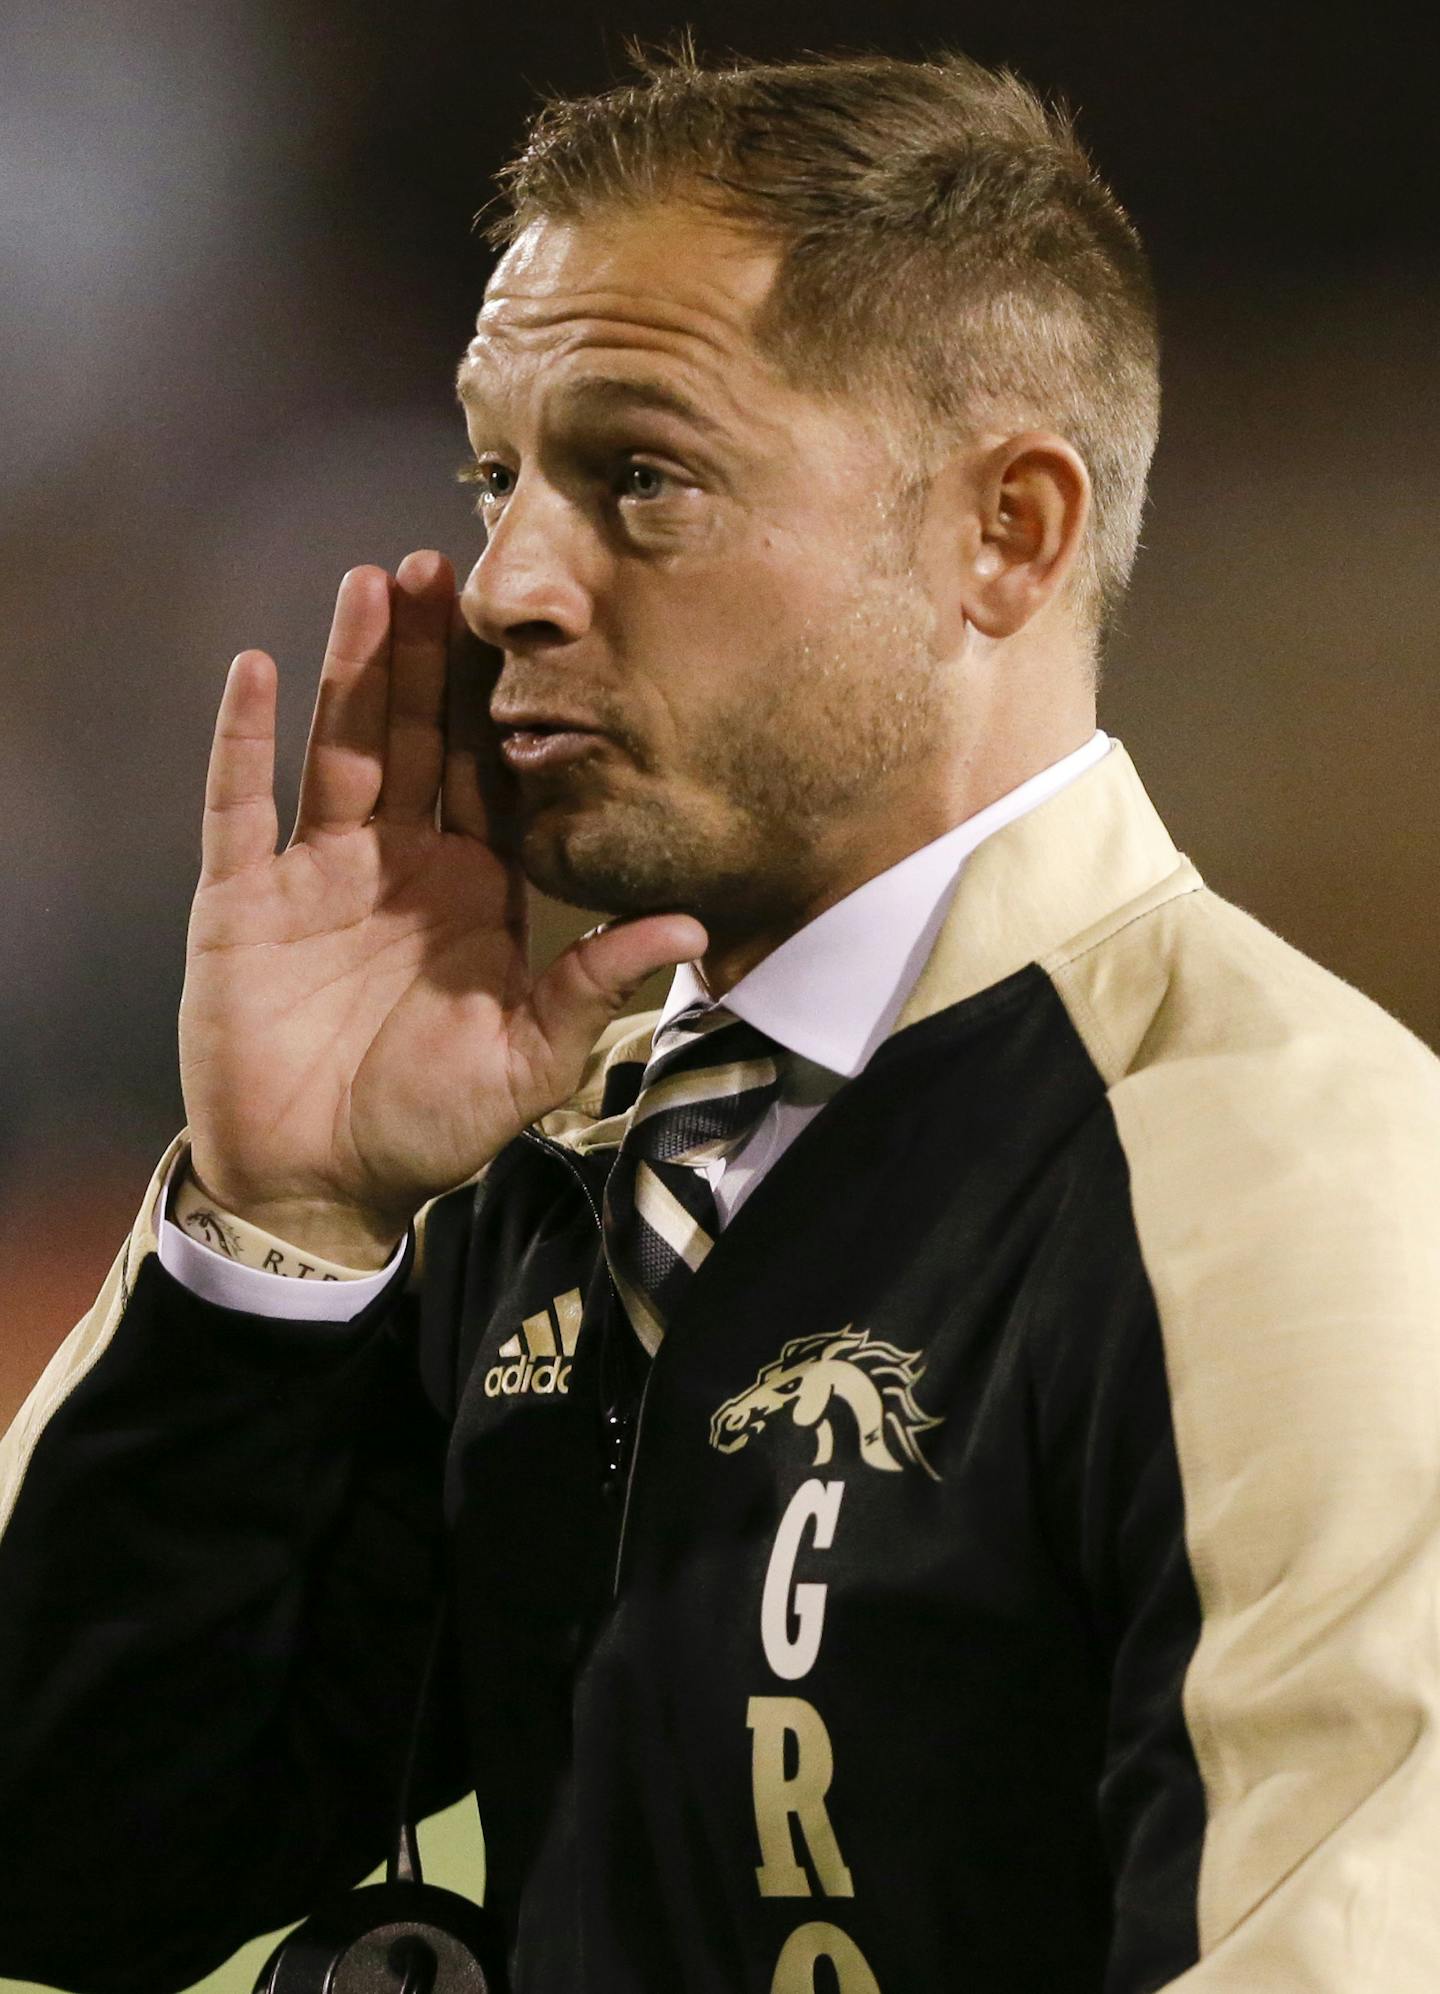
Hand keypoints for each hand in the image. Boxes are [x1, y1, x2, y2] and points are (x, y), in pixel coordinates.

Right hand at [178, 550, 704, 1265]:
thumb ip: (595, 987)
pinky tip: (258, 669)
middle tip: (442, 565)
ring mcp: (317, 874)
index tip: (527, 630)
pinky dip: (245, 739)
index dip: (504, 705)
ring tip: (372, 583)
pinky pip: (240, 805)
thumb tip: (688, 928)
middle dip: (430, 655)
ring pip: (340, 747)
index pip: (493, 776)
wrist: (321, 1183)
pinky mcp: (243, 899)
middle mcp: (398, 863)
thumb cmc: (428, 1127)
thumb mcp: (529, 1062)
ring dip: (353, 667)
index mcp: (472, 890)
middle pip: (417, 737)